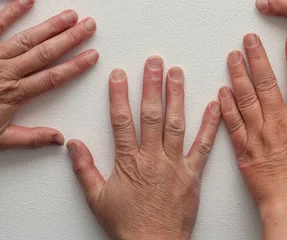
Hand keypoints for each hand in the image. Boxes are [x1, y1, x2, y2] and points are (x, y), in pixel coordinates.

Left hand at [0, 0, 97, 148]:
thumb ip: (32, 138)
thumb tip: (60, 138)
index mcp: (15, 94)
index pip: (53, 77)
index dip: (75, 65)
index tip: (92, 54)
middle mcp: (7, 72)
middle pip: (45, 53)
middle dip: (71, 38)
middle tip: (89, 25)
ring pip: (27, 38)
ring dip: (50, 25)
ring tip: (69, 14)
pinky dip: (11, 11)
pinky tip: (27, 0)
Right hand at [67, 57, 220, 239]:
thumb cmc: (127, 226)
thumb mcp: (97, 199)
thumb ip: (84, 169)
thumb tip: (72, 144)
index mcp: (129, 162)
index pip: (122, 121)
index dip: (119, 95)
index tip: (119, 74)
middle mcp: (152, 158)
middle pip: (151, 115)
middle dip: (152, 86)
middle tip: (154, 62)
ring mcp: (174, 164)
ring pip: (175, 124)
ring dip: (176, 96)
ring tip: (176, 73)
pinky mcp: (193, 174)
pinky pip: (203, 146)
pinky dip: (210, 124)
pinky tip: (214, 104)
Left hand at [219, 33, 286, 237]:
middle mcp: (277, 122)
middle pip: (266, 83)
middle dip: (257, 57)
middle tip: (250, 38)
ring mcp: (258, 134)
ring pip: (246, 97)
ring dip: (238, 74)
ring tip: (233, 55)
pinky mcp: (243, 148)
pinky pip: (232, 122)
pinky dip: (226, 105)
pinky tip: (221, 89)